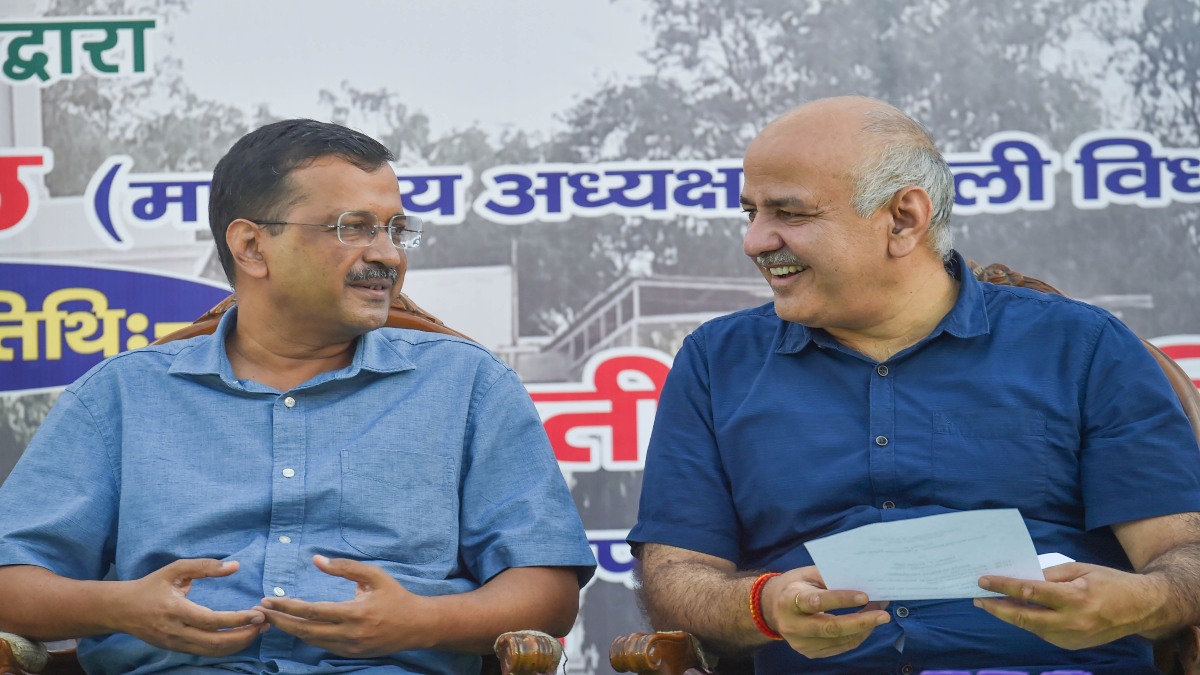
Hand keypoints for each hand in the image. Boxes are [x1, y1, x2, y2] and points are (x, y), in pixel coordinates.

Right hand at [116, 559, 266, 655]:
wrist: (121, 609)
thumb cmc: (150, 586)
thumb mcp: (175, 569)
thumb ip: (205, 566)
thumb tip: (235, 566)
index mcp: (175, 610)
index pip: (212, 621)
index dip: (237, 619)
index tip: (258, 614)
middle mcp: (176, 631)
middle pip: (215, 642)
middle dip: (244, 635)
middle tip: (265, 624)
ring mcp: (175, 643)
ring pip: (212, 651)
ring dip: (239, 643)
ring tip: (258, 631)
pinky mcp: (176, 649)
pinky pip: (205, 653)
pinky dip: (226, 647)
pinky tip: (241, 637)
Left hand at [256, 555, 431, 657]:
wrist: (418, 626)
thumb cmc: (396, 596)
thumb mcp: (374, 576)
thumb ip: (345, 567)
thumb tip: (317, 559)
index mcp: (355, 612)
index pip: (312, 611)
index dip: (288, 606)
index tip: (269, 599)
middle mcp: (350, 633)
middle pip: (305, 630)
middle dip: (279, 621)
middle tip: (261, 612)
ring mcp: (350, 647)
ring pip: (311, 641)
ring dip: (289, 630)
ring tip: (273, 619)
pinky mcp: (351, 654)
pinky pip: (323, 646)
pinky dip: (307, 636)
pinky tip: (296, 626)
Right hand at [761, 566, 889, 658]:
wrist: (771, 608)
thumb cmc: (794, 585)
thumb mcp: (806, 574)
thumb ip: (829, 575)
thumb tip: (861, 578)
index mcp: (790, 600)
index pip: (817, 601)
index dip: (842, 599)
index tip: (865, 596)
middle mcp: (793, 625)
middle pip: (831, 627)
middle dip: (861, 622)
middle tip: (883, 615)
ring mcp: (801, 642)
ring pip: (839, 640)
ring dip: (863, 629)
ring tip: (879, 615)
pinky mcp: (809, 652)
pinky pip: (839, 647)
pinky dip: (856, 636)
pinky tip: (865, 626)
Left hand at [974, 562, 1165, 649]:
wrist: (1142, 608)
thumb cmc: (1110, 582)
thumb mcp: (1080, 569)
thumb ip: (1049, 574)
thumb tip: (1020, 577)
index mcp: (1075, 598)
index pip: (1030, 592)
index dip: (1003, 586)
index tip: (983, 581)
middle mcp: (1073, 622)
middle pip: (1024, 617)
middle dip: (997, 608)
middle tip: (977, 599)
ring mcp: (1073, 638)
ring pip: (1031, 627)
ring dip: (1010, 615)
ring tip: (993, 603)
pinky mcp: (1073, 646)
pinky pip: (1044, 633)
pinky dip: (1029, 622)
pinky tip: (1019, 611)